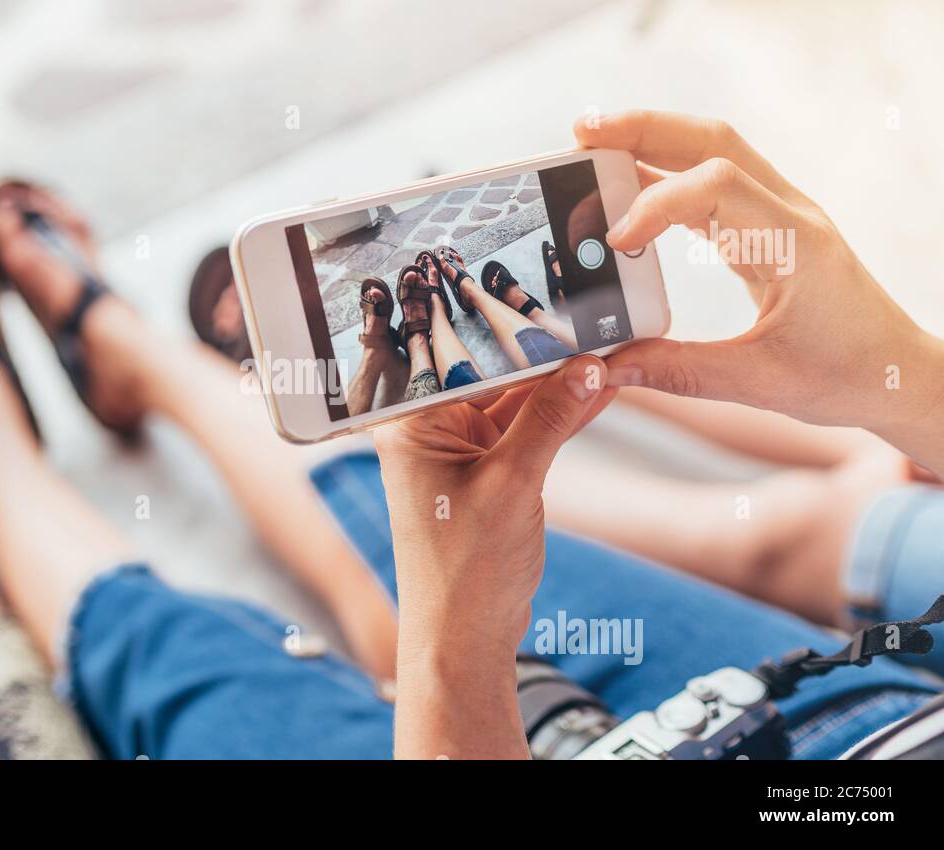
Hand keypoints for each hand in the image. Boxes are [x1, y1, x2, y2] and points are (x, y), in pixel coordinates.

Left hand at [375, 356, 612, 757]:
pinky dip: (560, 415)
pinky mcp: (487, 472)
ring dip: (558, 382)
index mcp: (410, 424)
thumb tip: (589, 367)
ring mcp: (459, 452)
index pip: (460, 359)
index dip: (507, 329)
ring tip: (607, 343)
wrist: (464, 637)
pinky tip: (600, 388)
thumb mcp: (513, 485)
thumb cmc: (465, 571)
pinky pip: (527, 430)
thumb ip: (550, 421)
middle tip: (590, 316)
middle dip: (540, 351)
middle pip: (490, 375)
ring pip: (515, 401)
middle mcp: (428, 431)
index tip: (553, 302)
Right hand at [576, 111, 943, 468]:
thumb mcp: (755, 384)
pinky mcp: (769, 226)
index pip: (713, 186)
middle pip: (711, 140)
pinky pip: (714, 182)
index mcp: (791, 243)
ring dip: (653, 142)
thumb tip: (604, 366)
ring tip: (594, 150)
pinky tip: (630, 190)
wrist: (896, 374)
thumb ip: (674, 371)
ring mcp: (780, 213)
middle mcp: (788, 213)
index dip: (653, 204)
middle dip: (643, 129)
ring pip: (713, 150)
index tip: (614, 242)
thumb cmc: (843, 377)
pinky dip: (668, 176)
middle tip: (583, 134)